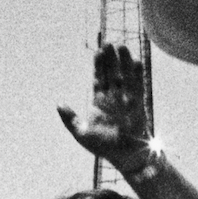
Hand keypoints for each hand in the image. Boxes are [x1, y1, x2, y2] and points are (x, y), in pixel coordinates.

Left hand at [57, 44, 154, 171]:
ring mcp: (126, 99)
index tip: (98, 52)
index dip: (99, 66)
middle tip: (108, 42)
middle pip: (112, 73)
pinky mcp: (137, 104)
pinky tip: (135, 62)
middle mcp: (114, 98)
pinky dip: (137, 75)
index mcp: (100, 102)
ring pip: (125, 76)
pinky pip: (138, 86)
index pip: (99, 79)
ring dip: (123, 62)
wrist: (122, 156)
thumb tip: (59, 104)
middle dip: (110, 59)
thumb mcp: (81, 133)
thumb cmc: (103, 146)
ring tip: (122, 46)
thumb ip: (69, 119)